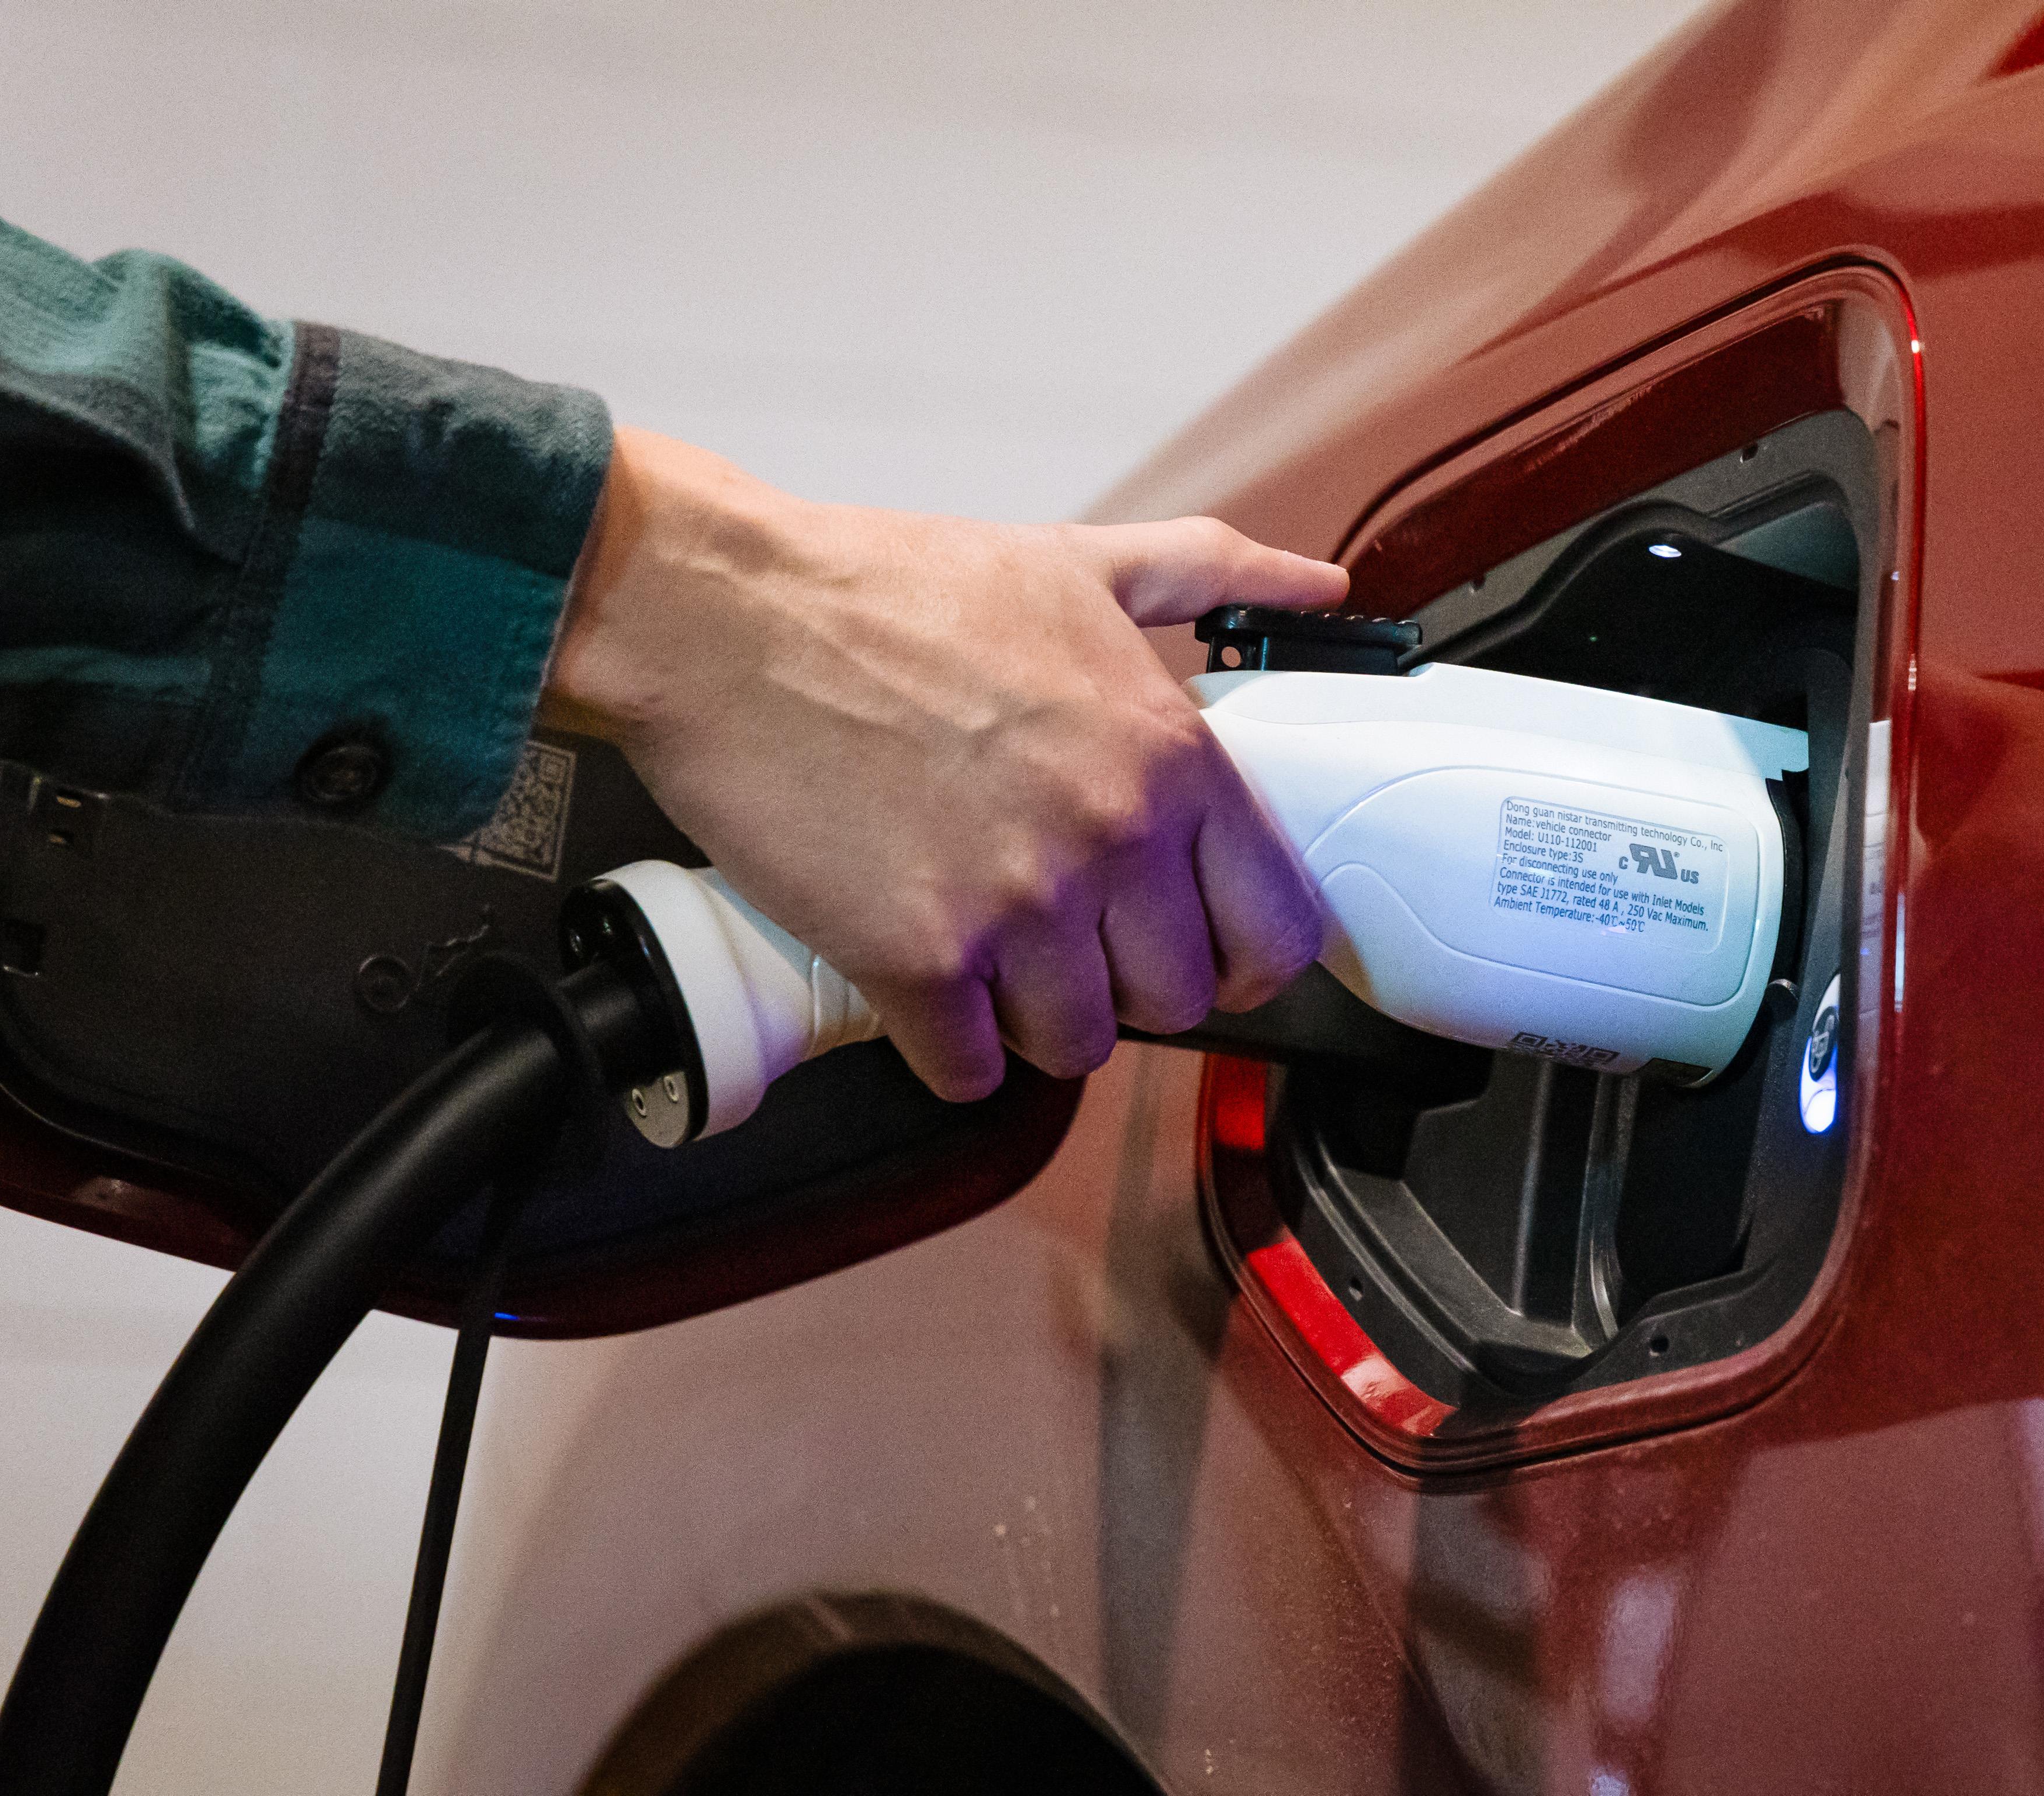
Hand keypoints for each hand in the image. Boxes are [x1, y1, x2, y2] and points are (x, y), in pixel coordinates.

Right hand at [539, 428, 1345, 1096]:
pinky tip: (926, 989)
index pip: (1276, 928)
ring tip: (992, 960)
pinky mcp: (918, 960)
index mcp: (1169, 757)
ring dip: (1037, 1020)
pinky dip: (950, 1047)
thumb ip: (1209, 575)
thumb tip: (1316, 584)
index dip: (1239, 953)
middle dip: (1125, 984)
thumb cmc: (890, 590)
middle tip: (1069, 943)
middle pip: (1178, 1000)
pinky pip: (972, 1070)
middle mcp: (1113, 839)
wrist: (727, 617)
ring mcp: (1018, 908)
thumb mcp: (1077, 563)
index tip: (1196, 945)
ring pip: (1079, 1045)